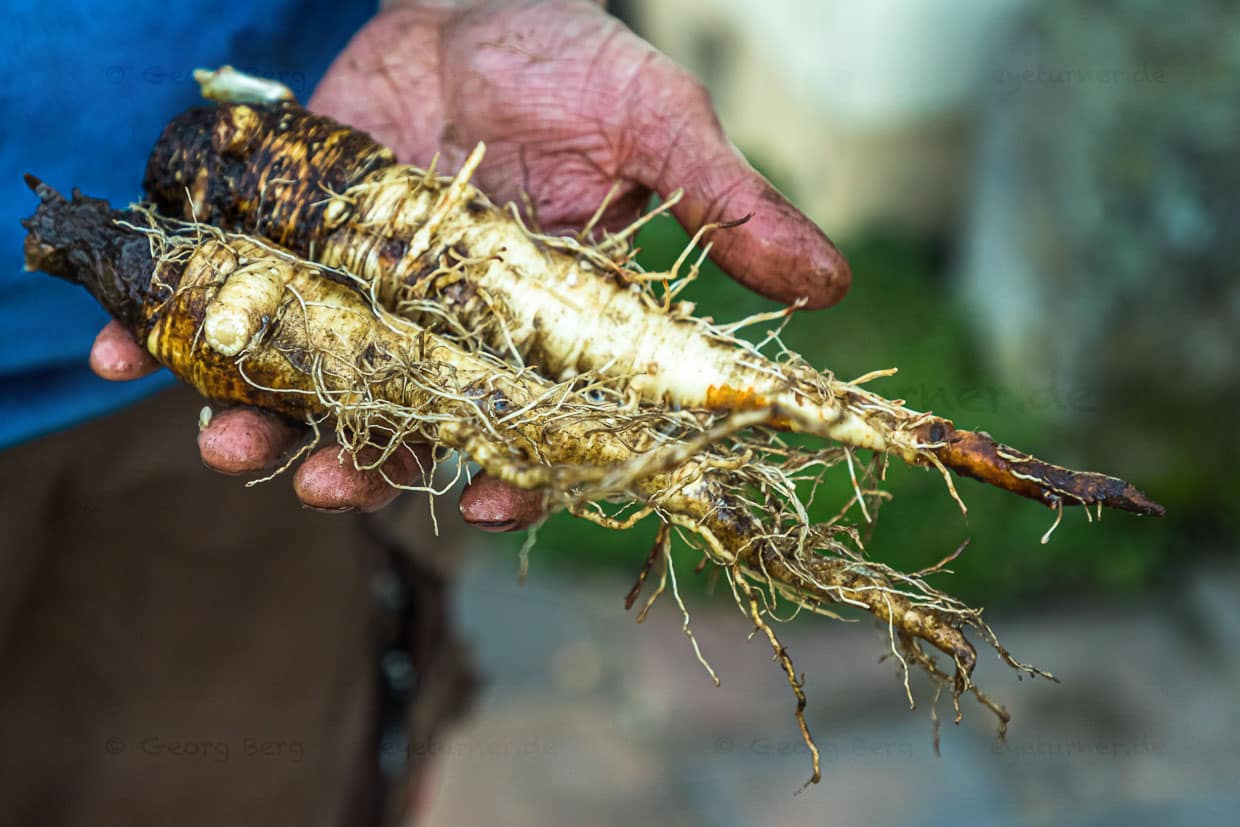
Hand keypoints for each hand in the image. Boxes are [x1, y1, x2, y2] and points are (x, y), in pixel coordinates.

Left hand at [91, 0, 850, 525]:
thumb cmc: (566, 58)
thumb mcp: (655, 126)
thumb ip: (727, 211)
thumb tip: (834, 288)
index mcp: (537, 324)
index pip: (532, 422)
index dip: (518, 469)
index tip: (492, 495)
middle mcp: (446, 327)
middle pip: (405, 426)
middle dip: (360, 465)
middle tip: (319, 481)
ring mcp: (359, 292)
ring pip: (310, 388)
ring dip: (263, 421)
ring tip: (229, 434)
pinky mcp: (286, 248)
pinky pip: (228, 310)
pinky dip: (170, 337)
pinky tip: (130, 351)